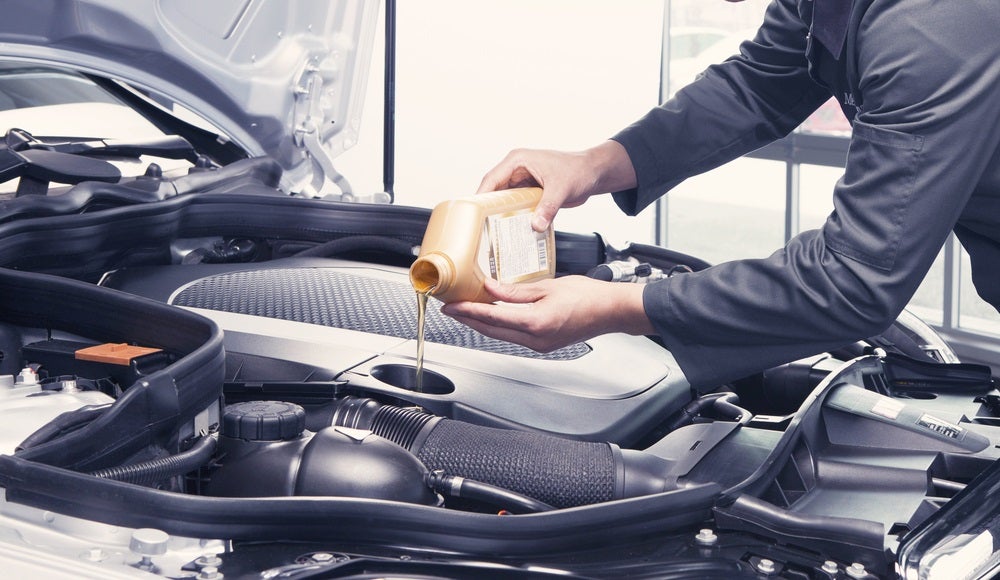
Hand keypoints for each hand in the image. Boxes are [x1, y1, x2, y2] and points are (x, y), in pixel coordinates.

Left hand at [440, 276, 653, 351]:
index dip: (468, 311)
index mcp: (535, 323)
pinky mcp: (544, 344)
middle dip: (468, 319)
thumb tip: (490, 288)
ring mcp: (540, 345)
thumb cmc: (588, 297)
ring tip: (466, 311)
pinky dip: (499, 326)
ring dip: (482, 324)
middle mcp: (535, 339)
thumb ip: (515, 291)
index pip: (492, 317)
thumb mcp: (548, 287)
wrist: (611, 311)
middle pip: (492, 331)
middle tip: (450, 309)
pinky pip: (514, 336)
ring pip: (501, 335)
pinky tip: (493, 317)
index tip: (451, 305)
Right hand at [477, 141, 636, 231]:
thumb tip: (536, 226)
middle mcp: (516, 170)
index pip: (492, 179)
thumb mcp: (561, 189)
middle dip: (487, 209)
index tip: (473, 214)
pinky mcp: (529, 192)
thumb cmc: (578, 171)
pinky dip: (512, 217)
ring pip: (503, 200)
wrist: (593, 173)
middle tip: (480, 228)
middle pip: (494, 191)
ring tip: (491, 233)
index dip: (480, 196)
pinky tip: (510, 230)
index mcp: (518, 160)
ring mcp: (522, 181)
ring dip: (499, 214)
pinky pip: (516, 205)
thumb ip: (548, 207)